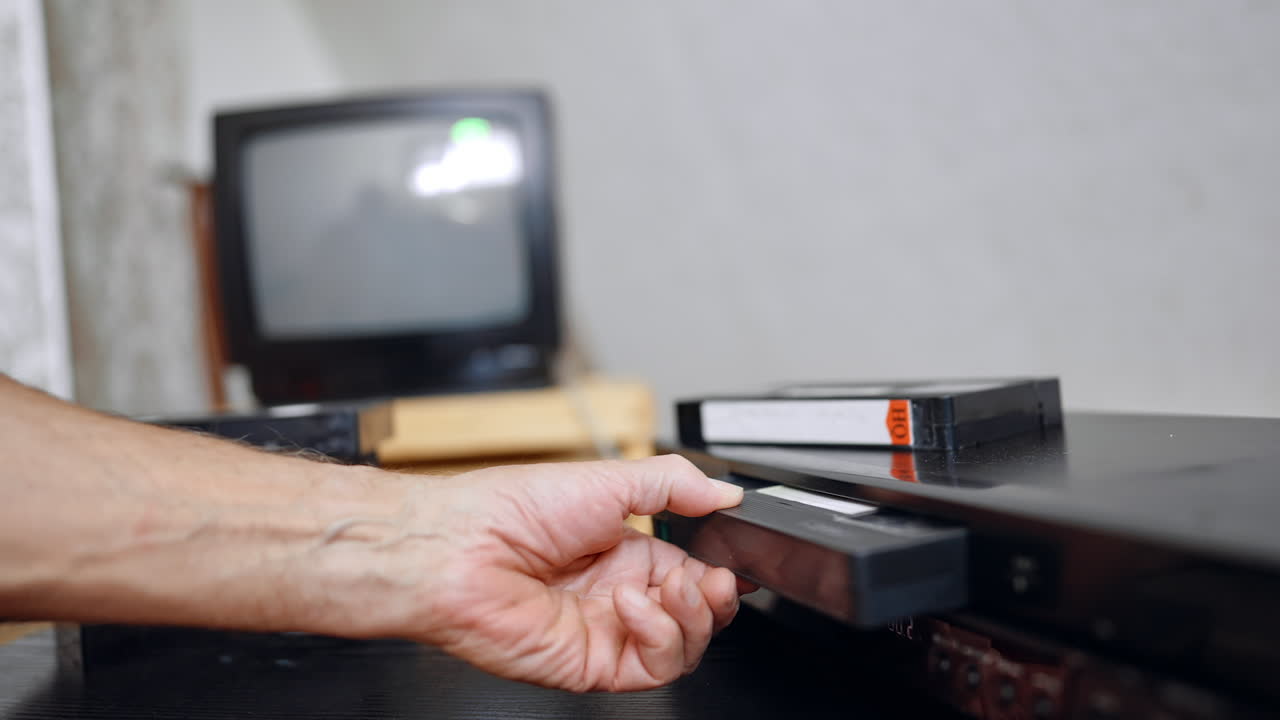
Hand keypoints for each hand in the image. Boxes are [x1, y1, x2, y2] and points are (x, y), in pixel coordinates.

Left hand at [391, 455, 746, 691]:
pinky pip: (652, 668)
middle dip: (717, 596)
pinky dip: (659, 637)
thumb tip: (725, 494)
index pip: (693, 570)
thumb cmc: (509, 510)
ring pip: (684, 647)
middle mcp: (618, 593)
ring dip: (694, 617)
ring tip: (674, 588)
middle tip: (712, 577)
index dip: (719, 570)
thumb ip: (673, 484)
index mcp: (624, 550)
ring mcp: (607, 631)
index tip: (735, 558)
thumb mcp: (606, 478)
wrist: (456, 548)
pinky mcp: (594, 664)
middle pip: (697, 614)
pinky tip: (634, 606)